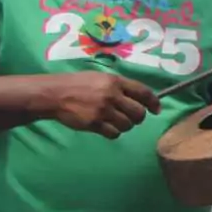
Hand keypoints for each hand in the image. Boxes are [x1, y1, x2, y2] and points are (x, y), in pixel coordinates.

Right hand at [42, 72, 159, 138]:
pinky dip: (113, 133)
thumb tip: (140, 96)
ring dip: (125, 126)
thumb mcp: (100, 77)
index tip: (157, 109)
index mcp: (115, 82)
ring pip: (127, 125)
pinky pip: (114, 134)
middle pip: (139, 112)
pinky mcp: (94, 124)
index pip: (144, 92)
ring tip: (116, 122)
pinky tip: (107, 128)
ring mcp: (103, 111)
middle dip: (139, 117)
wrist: (55, 94)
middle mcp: (112, 95)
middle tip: (132, 118)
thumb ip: (119, 85)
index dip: (154, 102)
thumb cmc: (78, 84)